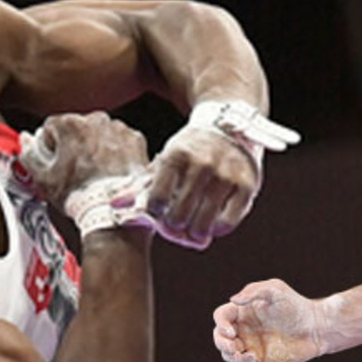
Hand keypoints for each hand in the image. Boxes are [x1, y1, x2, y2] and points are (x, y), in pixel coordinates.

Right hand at [22, 112, 148, 208]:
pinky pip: (121, 142)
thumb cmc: (79, 194)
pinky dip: (117, 152)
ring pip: (101, 134)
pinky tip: (112, 171)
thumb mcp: (43, 177)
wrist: (116, 210)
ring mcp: (119, 129)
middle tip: (77, 170)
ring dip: (97, 147)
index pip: (51, 128)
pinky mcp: (137, 141)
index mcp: (70, 124)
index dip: (50, 147)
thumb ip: (29, 153)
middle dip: (75, 145)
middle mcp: (96, 120)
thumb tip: (26, 140)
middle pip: (78, 128)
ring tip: (96, 173)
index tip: (56, 163)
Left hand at [145, 125, 259, 250]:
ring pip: (204, 222)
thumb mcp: (165, 159)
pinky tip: (212, 226)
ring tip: (192, 232)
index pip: (157, 199)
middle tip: (176, 228)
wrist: (230, 127)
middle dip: (174, 228)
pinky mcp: (247, 185)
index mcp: (176, 155)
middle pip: (179, 215)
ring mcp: (227, 175)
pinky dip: (218, 230)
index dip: (155, 214)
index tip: (159, 214)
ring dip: (195, 234)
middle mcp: (203, 164)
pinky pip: (228, 221)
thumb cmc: (191, 149)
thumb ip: (140, 183)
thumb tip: (114, 204)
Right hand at [212, 279, 328, 361]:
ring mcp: (251, 342)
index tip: (231, 330)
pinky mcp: (259, 356)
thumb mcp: (276, 290)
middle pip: (219, 335)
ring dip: (228, 353)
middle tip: (233, 345)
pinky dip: (242, 360)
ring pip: (227, 351)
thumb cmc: (297, 306)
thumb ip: (254, 291)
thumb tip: (233, 300)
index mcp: (244, 310)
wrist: (316, 328)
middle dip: (221, 341)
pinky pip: (242, 360)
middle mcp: (244, 326)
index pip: (222, 315)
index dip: (221, 322)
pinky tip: (253, 358)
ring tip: (239, 354)